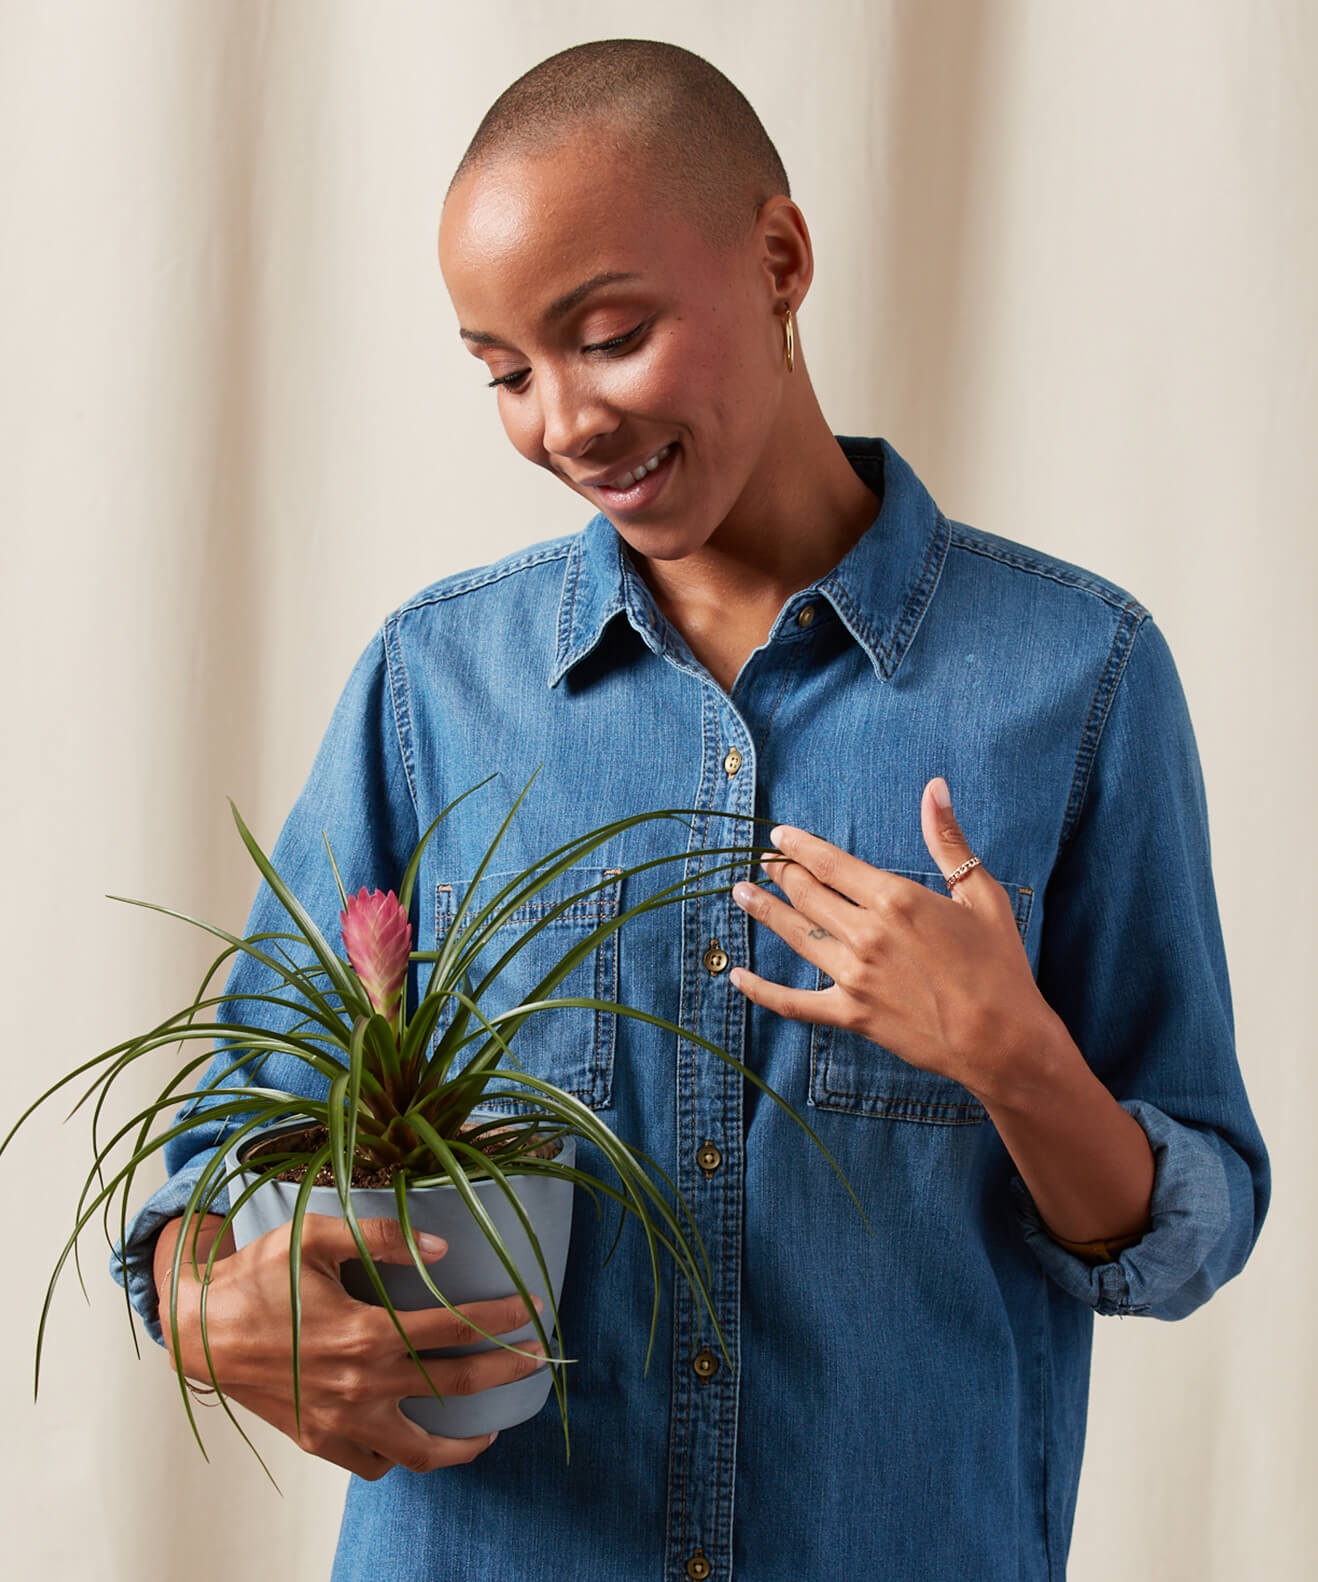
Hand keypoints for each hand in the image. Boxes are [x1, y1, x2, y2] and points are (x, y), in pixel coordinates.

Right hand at [154, 1212, 546, 1479]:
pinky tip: (420, 1435)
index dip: (502, 1318)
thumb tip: (441, 1249)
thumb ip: (380, 1236)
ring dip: (465, 1444)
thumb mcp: (313, 1236)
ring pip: (421, 1451)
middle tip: (537, 1361)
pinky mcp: (319, 1441)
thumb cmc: (256, 1277)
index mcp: (364, 1333)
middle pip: (455, 1389)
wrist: (198, 1331)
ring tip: (492, 1429)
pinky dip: (404, 1455)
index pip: (455, 1328)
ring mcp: (340, 1422)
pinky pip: (375, 1464)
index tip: (535, 1310)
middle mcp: (359, 1386)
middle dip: (505, 1373)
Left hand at [728, 776, 1050, 1098]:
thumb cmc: (1000, 966)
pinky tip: (737, 977)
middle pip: (807, 894)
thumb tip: (935, 788)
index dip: (799, 846)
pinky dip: (761, 990)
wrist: (1004, 1040)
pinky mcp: (851, 1014)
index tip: (778, 836)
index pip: (830, 862)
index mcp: (895, 899)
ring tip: (740, 893)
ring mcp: (854, 976)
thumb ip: (948, 840)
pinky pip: (793, 1002)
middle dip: (781, 873)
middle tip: (762, 862)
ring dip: (764, 911)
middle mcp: (866, 933)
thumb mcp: (981, 895)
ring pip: (795, 935)